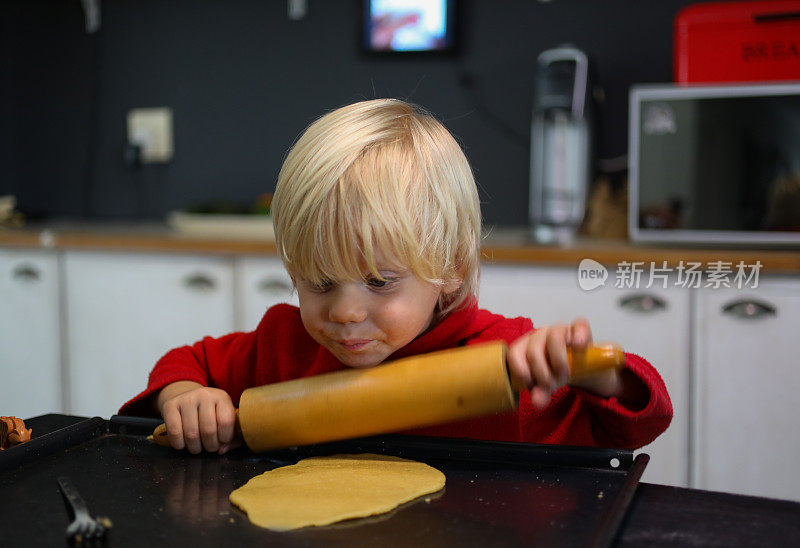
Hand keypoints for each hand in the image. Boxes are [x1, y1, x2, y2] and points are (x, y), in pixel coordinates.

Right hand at [156, 381, 238, 454]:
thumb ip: (232, 437)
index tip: (222, 440)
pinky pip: (175, 432)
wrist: (188, 399)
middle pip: (208, 430)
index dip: (225, 438)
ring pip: (191, 434)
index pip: (226, 422)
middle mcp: (204, 395)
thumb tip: (222, 450)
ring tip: (197, 446)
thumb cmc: (211, 414)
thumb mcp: (225, 419)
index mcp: (222, 397)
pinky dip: (179, 444)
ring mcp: (186, 399)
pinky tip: (183, 443)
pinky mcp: (170, 405)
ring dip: (195, 448)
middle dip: (210, 446)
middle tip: (209, 446)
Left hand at [507, 318, 622, 406]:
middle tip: (552, 385)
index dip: (521, 370)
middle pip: (534, 350)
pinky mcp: (578, 328)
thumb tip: (537, 402)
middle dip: (543, 373)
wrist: (579, 366)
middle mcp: (539, 335)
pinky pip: (579, 325)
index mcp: (525, 346)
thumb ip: (540, 394)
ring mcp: (559, 329)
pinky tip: (579, 347)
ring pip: (554, 337)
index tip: (531, 383)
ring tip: (564, 374)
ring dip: (559, 361)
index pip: (514, 353)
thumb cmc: (555, 372)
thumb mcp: (546, 386)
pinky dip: (579, 335)